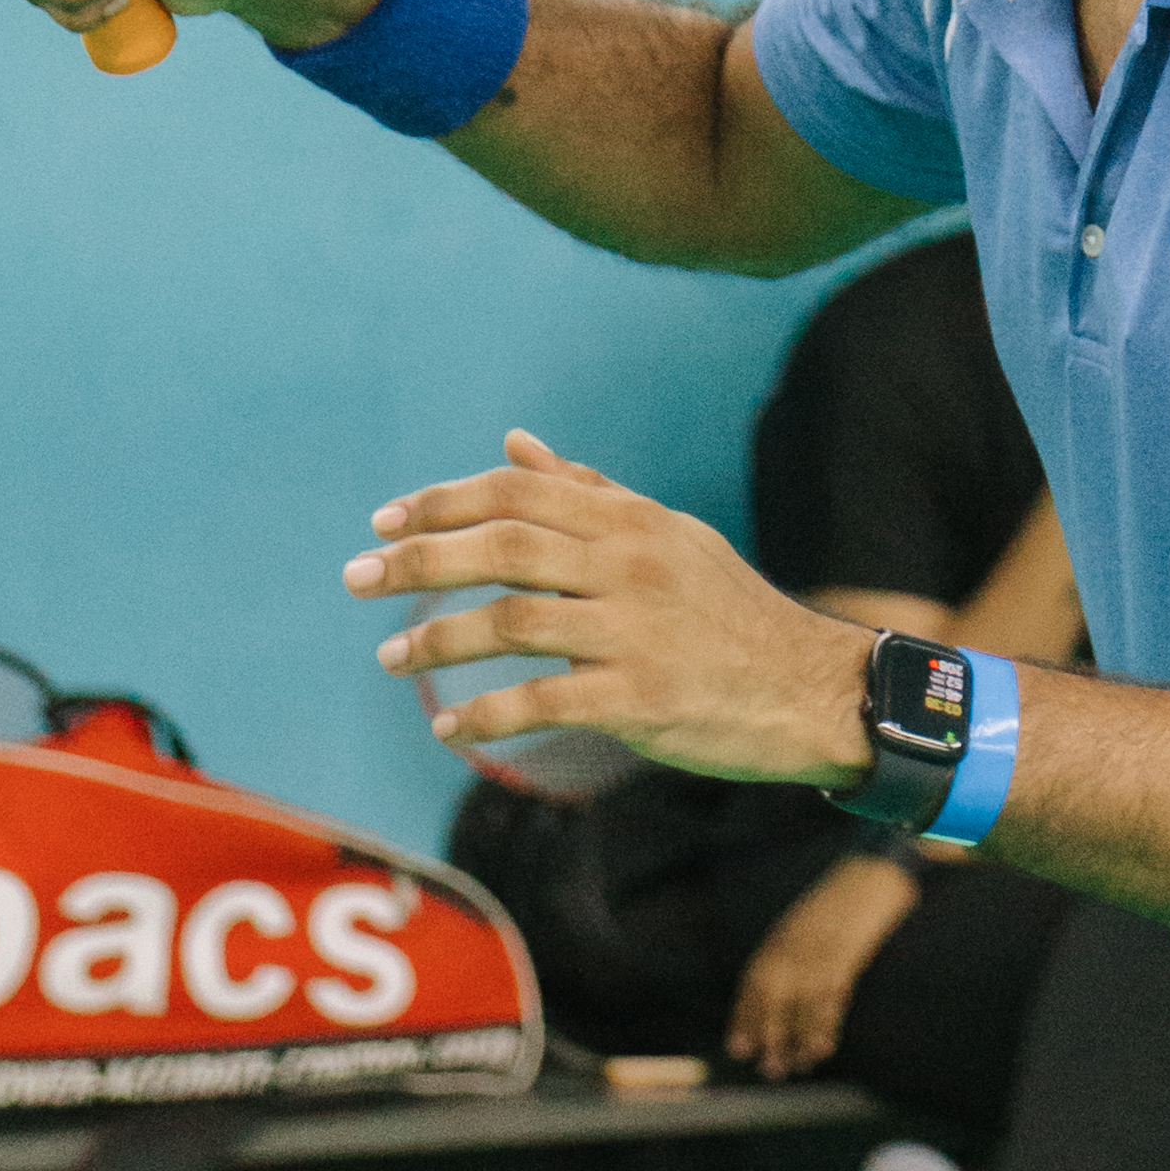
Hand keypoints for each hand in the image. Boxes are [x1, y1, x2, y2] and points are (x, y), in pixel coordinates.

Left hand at [349, 435, 874, 786]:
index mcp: (631, 521)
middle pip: (502, 546)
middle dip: (418, 560)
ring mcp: (637, 632)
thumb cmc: (729, 612)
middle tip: (356, 579)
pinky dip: (487, 715)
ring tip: (391, 658)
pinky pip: (545, 701)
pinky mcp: (644, 699)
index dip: (443, 501)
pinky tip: (450, 729)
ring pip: (513, 622)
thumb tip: (518, 441)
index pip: (518, 490)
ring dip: (439, 640)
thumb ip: (589, 493)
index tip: (383, 521)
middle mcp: (631, 565)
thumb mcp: (667, 536)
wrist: (813, 690)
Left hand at [726, 852, 919, 1073]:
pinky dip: (823, 1023)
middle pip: (772, 994)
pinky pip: (830, 994)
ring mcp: (818, 946)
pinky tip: (822, 1047)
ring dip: (796, 1037)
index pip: (754, 982)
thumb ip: (795, 953)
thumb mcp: (811, 923)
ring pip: (800, 1001)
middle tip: (769, 1069)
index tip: (738, 1049)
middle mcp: (793, 941)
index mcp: (782, 936)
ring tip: (796, 1067)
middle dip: (768, 1034)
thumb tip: (785, 995)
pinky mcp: (845, 950)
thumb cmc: (847, 901)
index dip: (745, 1017)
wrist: (877, 868)